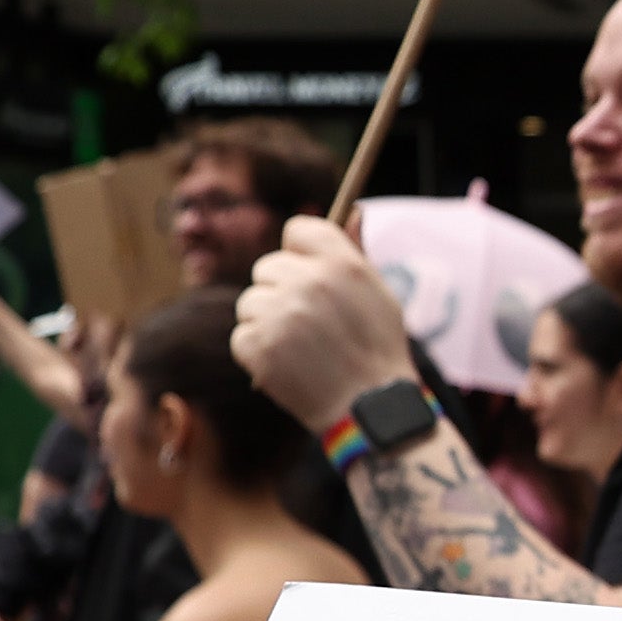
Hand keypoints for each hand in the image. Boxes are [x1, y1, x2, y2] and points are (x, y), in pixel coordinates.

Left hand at [231, 214, 416, 429]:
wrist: (369, 410)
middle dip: (280, 291)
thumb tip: (353, 210)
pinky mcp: (258, 345)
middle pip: (267, 267)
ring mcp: (280, 314)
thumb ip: (356, 252)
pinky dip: (257, 352)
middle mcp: (308, 281)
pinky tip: (286, 365)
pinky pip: (241, 335)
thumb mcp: (379, 295)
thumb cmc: (378, 351)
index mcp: (341, 263)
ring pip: (250, 302)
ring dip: (266, 322)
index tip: (309, 276)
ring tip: (298, 348)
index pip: (297, 230)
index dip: (301, 254)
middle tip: (307, 324)